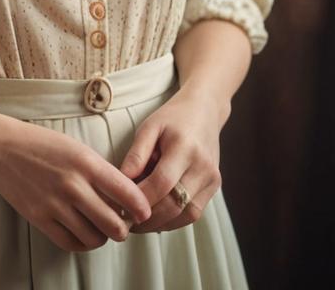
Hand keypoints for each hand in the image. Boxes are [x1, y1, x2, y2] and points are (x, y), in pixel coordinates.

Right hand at [0, 118, 152, 252]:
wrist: (3, 148)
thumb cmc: (44, 144)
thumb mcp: (77, 148)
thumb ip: (100, 172)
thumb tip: (125, 197)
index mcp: (87, 163)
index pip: (128, 193)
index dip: (141, 208)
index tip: (144, 213)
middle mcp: (74, 185)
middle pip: (115, 225)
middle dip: (124, 228)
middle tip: (122, 223)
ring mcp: (56, 204)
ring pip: (95, 238)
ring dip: (103, 237)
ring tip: (101, 227)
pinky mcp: (40, 219)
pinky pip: (71, 243)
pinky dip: (82, 243)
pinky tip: (83, 233)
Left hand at [117, 86, 225, 233]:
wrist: (204, 110)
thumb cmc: (172, 118)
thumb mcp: (149, 127)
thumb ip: (136, 155)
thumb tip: (120, 182)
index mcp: (184, 146)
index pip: (161, 183)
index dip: (140, 199)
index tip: (119, 207)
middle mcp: (203, 165)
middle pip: (174, 204)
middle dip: (147, 218)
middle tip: (125, 222)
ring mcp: (212, 178)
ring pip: (186, 215)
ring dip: (160, 224)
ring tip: (138, 222)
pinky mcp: (215, 186)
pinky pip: (194, 213)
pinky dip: (174, 220)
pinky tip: (157, 216)